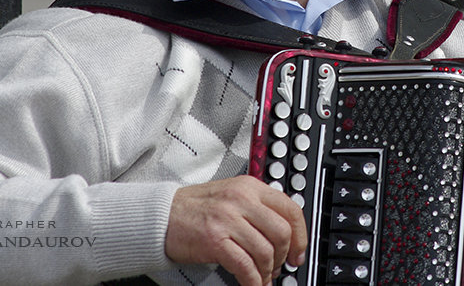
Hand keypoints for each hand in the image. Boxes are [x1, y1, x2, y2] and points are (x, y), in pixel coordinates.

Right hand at [166, 175, 307, 284]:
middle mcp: (241, 200)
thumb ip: (256, 207)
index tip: (298, 252)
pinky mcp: (215, 240)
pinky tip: (252, 285)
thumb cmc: (194, 208)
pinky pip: (245, 266)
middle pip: (281, 232)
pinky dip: (253, 281)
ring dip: (267, 271)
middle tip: (278, 267)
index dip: (301, 235)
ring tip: (262, 277)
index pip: (290, 208)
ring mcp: (228, 219)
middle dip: (283, 256)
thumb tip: (283, 233)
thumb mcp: (231, 195)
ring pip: (265, 251)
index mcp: (249, 187)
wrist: (161, 215)